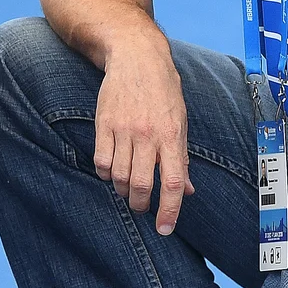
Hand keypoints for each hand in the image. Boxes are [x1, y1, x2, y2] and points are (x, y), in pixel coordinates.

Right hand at [93, 33, 193, 230]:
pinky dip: (105, 172)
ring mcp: (123, 129)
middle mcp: (148, 135)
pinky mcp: (103, 124)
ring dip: (122, 190)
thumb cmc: (163, 92)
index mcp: (172, 136)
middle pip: (140, 184)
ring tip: (126, 189)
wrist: (136, 59)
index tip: (165, 229)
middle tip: (141, 207)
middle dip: (140, 204)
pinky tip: (111, 170)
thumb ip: (181, 159)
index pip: (172, 183)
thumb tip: (186, 191)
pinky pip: (100, 160)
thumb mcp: (181, 122)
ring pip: (118, 176)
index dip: (169, 210)